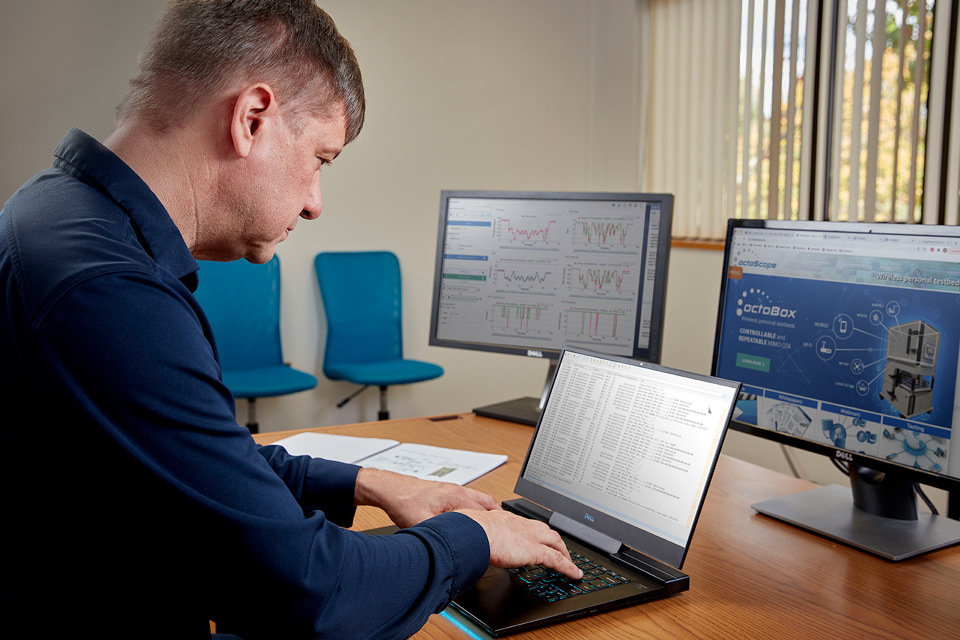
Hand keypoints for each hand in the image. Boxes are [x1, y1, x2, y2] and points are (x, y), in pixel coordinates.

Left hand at [354, 468, 499, 527]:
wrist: (391, 489)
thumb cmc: (403, 502)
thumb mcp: (421, 524)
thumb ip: (439, 535)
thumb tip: (449, 549)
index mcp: (456, 497)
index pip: (485, 512)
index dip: (495, 525)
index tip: (503, 536)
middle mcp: (458, 490)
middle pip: (488, 504)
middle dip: (498, 518)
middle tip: (506, 533)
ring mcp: (454, 489)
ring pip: (481, 500)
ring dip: (489, 512)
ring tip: (495, 527)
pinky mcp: (448, 491)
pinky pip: (471, 499)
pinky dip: (479, 508)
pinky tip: (475, 518)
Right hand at [457, 509, 582, 580]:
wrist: (473, 532)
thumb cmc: (468, 530)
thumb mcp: (474, 528)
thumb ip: (478, 534)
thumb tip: (471, 541)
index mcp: (507, 519)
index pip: (527, 524)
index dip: (534, 531)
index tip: (536, 537)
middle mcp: (522, 525)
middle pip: (546, 530)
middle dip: (554, 539)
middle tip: (559, 548)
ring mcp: (531, 537)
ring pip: (555, 541)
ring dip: (564, 551)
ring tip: (569, 561)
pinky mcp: (536, 551)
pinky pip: (558, 560)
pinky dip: (568, 567)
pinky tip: (574, 574)